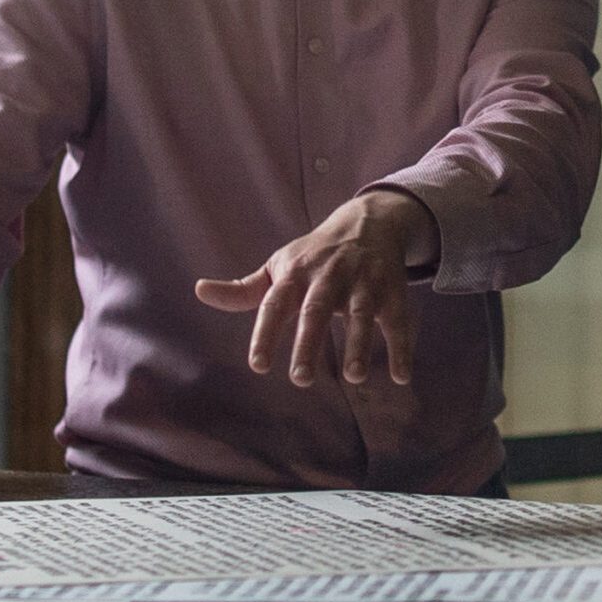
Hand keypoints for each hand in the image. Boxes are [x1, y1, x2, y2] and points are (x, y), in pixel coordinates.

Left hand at [195, 189, 438, 387]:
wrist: (369, 222)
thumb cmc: (315, 255)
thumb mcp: (280, 267)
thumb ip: (243, 289)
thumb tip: (199, 291)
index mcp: (296, 273)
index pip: (276, 304)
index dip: (266, 333)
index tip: (258, 365)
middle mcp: (329, 276)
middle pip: (317, 310)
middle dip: (309, 343)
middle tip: (301, 379)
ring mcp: (364, 283)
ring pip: (361, 314)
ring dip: (358, 345)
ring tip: (352, 377)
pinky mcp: (393, 291)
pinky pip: (398, 321)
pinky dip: (402, 349)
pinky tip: (400, 377)